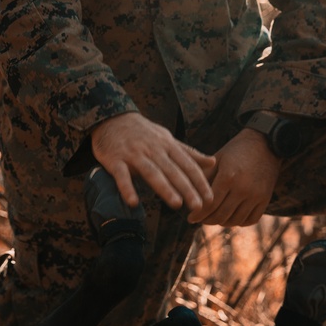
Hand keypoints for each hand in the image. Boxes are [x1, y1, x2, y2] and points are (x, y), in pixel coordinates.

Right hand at [91, 112, 215, 213]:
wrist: (112, 118)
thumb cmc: (144, 132)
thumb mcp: (167, 139)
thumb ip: (189, 153)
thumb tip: (213, 161)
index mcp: (167, 145)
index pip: (187, 165)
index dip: (200, 181)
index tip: (210, 198)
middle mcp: (153, 149)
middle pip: (172, 170)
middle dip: (187, 188)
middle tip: (198, 206)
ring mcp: (133, 154)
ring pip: (152, 172)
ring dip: (164, 188)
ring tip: (177, 204)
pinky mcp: (114, 160)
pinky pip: (121, 176)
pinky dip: (127, 189)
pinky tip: (134, 203)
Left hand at [191, 129, 280, 225]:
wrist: (266, 143)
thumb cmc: (236, 150)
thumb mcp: (218, 159)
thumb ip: (204, 177)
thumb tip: (188, 195)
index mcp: (228, 177)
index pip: (209, 205)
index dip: (198, 214)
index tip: (190, 218)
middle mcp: (243, 189)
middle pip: (221, 216)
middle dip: (207, 220)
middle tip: (200, 219)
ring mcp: (256, 195)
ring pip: (235, 220)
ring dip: (222, 222)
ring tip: (214, 218)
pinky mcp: (265, 199)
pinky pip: (250, 220)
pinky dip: (239, 221)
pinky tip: (231, 216)